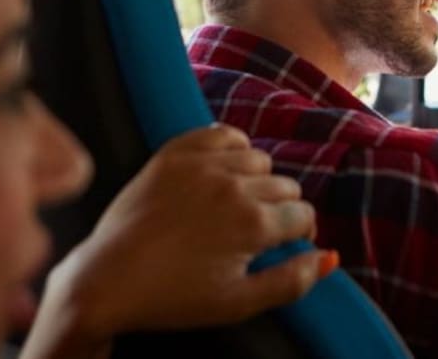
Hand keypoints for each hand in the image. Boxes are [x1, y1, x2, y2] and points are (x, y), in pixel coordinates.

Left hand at [34, 125, 336, 352]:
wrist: (106, 280)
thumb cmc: (173, 298)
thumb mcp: (239, 303)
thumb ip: (292, 281)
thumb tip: (331, 257)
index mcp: (254, 224)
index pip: (304, 215)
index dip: (300, 233)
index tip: (283, 244)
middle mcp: (234, 186)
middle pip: (285, 185)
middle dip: (280, 209)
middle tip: (256, 231)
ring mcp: (203, 164)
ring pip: (258, 159)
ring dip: (257, 180)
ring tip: (236, 204)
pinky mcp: (174, 153)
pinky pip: (221, 133)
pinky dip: (230, 147)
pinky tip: (221, 171)